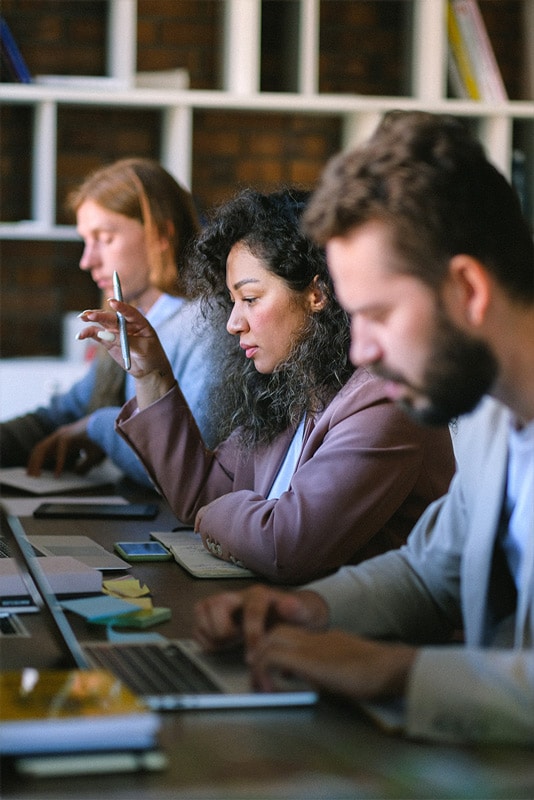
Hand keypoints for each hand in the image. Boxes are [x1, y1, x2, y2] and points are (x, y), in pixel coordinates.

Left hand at [26, 417, 104, 476]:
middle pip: (40, 449)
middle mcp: (61, 436)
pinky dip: (58, 463)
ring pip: (44, 449)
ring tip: (36, 476)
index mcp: (65, 439)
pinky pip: (60, 451)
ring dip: (38, 463)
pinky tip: (57, 474)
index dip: (38, 460)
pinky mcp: (68, 436)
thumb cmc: (102, 440)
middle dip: (33, 462)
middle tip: (30, 476)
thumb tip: (77, 473)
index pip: (46, 450)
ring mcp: (63, 435)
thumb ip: (83, 465)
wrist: (111, 428)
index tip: (34, 472)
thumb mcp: (92, 456)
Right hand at [77, 302, 175, 407]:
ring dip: (91, 319)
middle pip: (112, 317)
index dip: (121, 307)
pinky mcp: (108, 340)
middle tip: (90, 315)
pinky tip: (80, 335)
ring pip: (102, 322)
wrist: (148, 369)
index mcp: (139, 322)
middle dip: (101, 315)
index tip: (112, 302)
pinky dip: (88, 333)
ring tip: (82, 317)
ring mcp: (115, 331)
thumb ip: (126, 341)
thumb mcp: (142, 348)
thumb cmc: (151, 355)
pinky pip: (96, 334)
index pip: (130, 312)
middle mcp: (125, 323)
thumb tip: (106, 335)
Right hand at [193, 584, 328, 653]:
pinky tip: (221, 645)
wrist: (295, 616)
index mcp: (260, 595)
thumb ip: (299, 609)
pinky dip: (203, 638)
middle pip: (216, 604)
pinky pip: (197, 623)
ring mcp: (225, 604)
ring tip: (227, 643)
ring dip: (210, 632)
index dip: (251, 634)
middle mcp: (239, 596)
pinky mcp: (214, 615)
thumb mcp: (307, 614)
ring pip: (202, 610)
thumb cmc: (299, 616)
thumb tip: (288, 604)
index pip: (251, 610)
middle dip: (223, 630)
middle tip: (235, 644)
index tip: (252, 656)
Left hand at [249, 626, 416, 698]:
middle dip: (262, 652)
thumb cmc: (378, 672)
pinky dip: (265, 670)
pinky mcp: (308, 660)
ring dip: (260, 661)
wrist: (389, 667)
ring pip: (271, 639)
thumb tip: (317, 682)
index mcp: (325, 639)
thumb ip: (330, 668)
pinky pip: (274, 656)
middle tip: (259, 677)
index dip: (277, 649)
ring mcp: (310, 646)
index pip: (292, 633)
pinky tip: (269, 689)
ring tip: (261, 685)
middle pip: (277, 632)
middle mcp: (315, 638)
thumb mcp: (348, 666)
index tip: (275, 671)